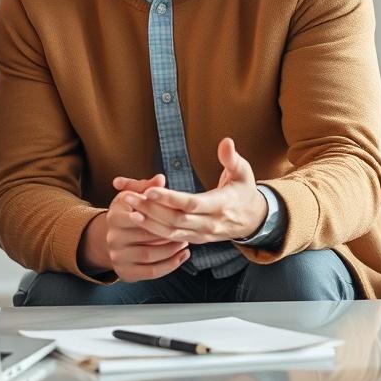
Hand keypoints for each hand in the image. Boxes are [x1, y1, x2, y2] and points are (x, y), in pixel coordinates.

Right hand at [92, 174, 189, 282]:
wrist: (112, 240)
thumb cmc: (127, 214)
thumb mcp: (132, 196)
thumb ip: (146, 187)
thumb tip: (160, 179)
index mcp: (114, 217)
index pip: (138, 217)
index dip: (158, 216)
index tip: (176, 213)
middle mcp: (113, 238)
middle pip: (146, 237)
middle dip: (169, 233)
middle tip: (186, 229)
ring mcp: (118, 257)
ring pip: (150, 256)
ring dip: (172, 250)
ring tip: (185, 242)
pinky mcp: (125, 272)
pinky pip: (151, 272)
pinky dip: (169, 266)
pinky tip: (181, 257)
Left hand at [126, 138, 267, 244]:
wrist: (253, 220)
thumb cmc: (243, 191)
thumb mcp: (243, 173)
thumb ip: (232, 158)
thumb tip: (226, 141)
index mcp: (221, 205)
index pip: (191, 203)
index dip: (170, 198)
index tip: (149, 189)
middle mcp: (210, 223)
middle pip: (176, 219)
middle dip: (150, 208)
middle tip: (128, 197)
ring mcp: (202, 234)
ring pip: (171, 231)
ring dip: (148, 220)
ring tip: (128, 208)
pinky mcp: (196, 239)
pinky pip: (172, 237)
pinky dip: (154, 230)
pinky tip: (138, 219)